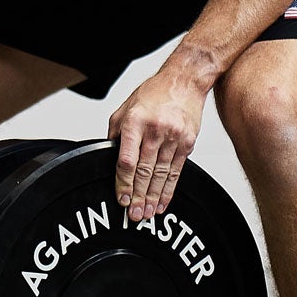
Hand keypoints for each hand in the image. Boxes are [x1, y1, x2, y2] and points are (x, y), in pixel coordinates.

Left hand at [106, 70, 207, 220]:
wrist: (186, 80)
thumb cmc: (154, 93)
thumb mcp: (125, 108)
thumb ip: (116, 133)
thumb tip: (108, 158)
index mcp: (135, 122)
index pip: (127, 160)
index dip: (123, 183)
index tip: (120, 198)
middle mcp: (155, 130)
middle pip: (144, 171)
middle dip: (137, 196)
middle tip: (133, 215)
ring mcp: (174, 137)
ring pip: (161, 175)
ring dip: (153, 197)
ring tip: (146, 213)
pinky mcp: (188, 142)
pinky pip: (176, 171)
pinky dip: (168, 189)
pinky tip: (162, 201)